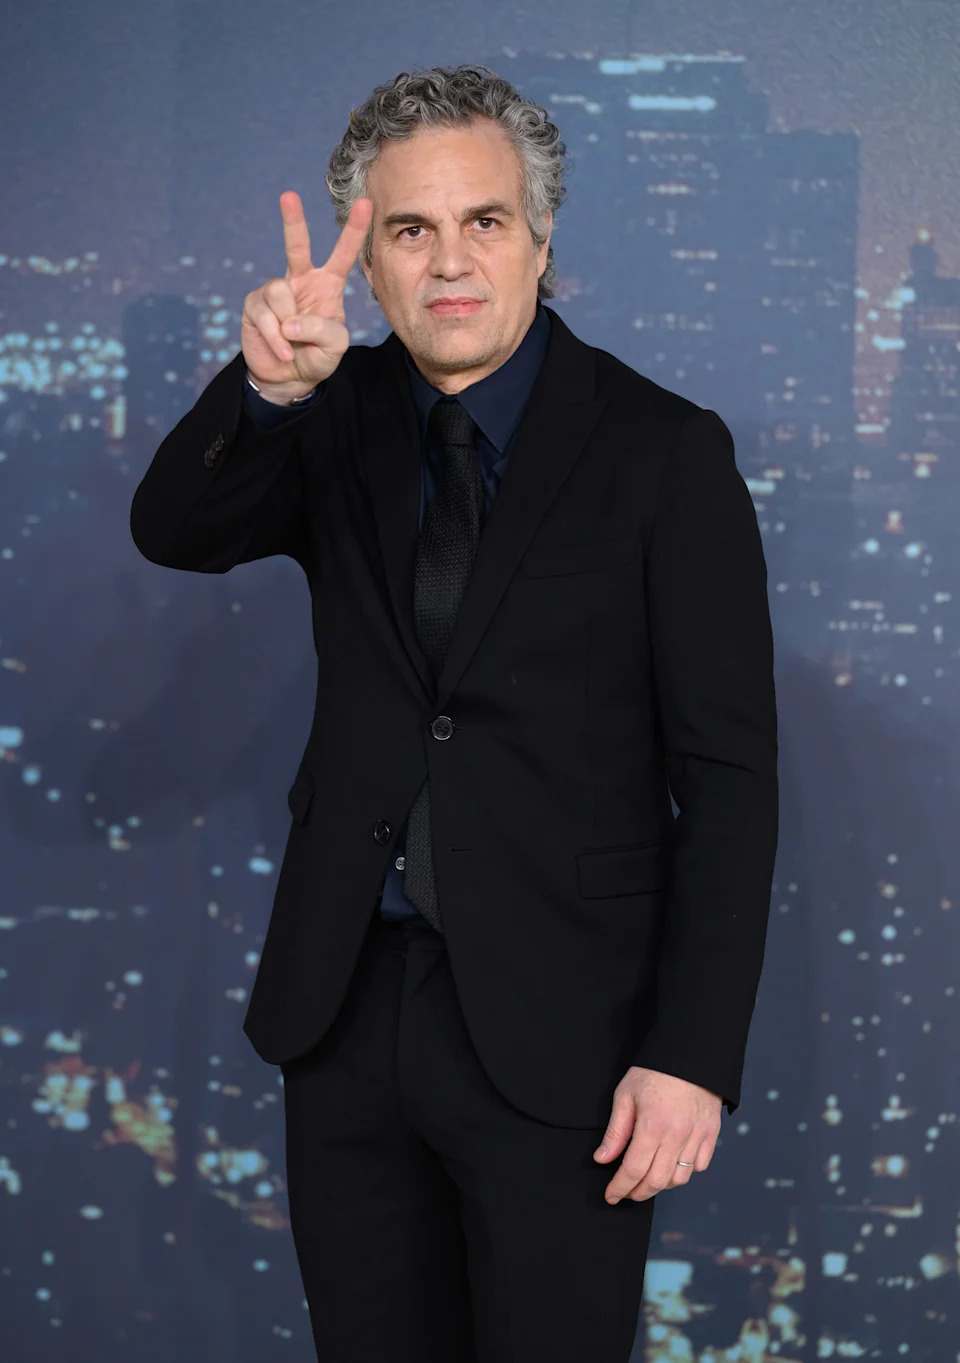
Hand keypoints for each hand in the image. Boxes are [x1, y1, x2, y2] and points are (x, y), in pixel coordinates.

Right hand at [240, 190, 373, 399]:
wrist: (288, 378)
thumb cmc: (317, 357)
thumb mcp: (335, 347)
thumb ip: (324, 330)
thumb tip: (291, 320)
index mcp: (328, 285)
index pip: (343, 255)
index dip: (354, 231)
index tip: (366, 204)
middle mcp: (301, 281)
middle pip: (297, 246)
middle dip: (293, 220)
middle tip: (289, 195)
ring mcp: (277, 291)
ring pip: (280, 292)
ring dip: (288, 325)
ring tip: (292, 344)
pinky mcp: (255, 305)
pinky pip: (265, 315)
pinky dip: (275, 338)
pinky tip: (282, 351)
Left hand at [593, 1066, 721, 1202]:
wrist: (689, 1053)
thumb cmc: (654, 1071)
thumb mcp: (626, 1095)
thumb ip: (616, 1131)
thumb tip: (603, 1159)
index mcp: (652, 1126)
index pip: (633, 1170)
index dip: (620, 1187)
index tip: (610, 1195)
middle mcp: (677, 1136)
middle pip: (657, 1181)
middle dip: (638, 1193)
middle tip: (626, 1192)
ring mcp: (697, 1136)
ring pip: (679, 1178)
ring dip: (661, 1185)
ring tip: (647, 1179)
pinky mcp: (710, 1133)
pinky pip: (699, 1166)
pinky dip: (685, 1171)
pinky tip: (671, 1164)